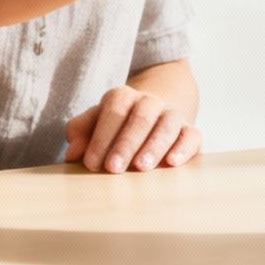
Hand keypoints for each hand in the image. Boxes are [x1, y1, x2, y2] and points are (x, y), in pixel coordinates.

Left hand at [62, 85, 201, 173]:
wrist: (153, 117)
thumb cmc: (116, 127)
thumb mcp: (95, 124)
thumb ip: (81, 133)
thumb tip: (73, 153)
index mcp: (123, 96)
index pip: (114, 110)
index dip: (102, 136)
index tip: (91, 163)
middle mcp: (150, 102)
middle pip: (141, 117)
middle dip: (126, 143)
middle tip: (113, 168)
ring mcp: (172, 115)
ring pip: (167, 124)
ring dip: (154, 146)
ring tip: (142, 168)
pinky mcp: (190, 131)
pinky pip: (191, 135)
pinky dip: (184, 149)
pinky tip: (172, 163)